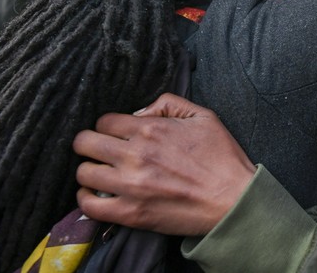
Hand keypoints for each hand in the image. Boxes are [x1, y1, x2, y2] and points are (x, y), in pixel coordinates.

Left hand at [73, 93, 256, 235]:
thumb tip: (138, 111)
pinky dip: (87, 199)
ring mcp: (130, 186)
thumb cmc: (222, 157)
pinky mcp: (131, 213)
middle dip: (88, 143)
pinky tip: (96, 195)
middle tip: (98, 150)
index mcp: (150, 129)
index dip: (107, 126)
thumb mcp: (203, 116)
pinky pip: (90, 206)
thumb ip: (168, 103)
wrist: (234, 200)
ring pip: (83, 173)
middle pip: (84, 143)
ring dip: (88, 170)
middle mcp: (135, 154)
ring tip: (100, 172)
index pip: (104, 121)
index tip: (114, 133)